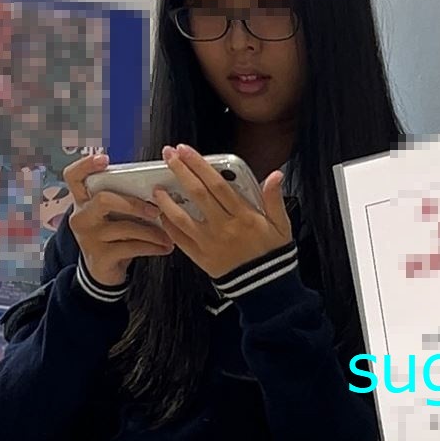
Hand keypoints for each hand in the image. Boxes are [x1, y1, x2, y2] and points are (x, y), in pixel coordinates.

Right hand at [64, 151, 173, 286]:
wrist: (103, 272)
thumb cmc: (112, 236)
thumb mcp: (111, 216)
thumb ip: (121, 200)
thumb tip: (156, 188)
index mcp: (82, 201)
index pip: (73, 176)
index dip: (85, 164)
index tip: (105, 159)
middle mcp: (81, 217)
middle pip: (104, 199)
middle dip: (134, 203)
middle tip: (156, 209)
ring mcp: (89, 238)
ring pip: (124, 227)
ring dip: (152, 231)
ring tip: (168, 235)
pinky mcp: (101, 257)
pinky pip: (132, 247)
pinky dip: (152, 247)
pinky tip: (164, 247)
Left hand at [149, 143, 292, 279]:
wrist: (265, 289)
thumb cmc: (273, 254)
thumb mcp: (282, 226)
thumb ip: (275, 199)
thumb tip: (275, 174)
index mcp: (244, 216)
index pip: (218, 184)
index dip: (199, 165)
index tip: (185, 150)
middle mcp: (224, 227)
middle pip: (198, 194)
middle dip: (181, 172)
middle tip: (168, 155)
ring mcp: (210, 244)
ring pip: (183, 218)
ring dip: (167, 201)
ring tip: (157, 188)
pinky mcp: (202, 258)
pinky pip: (181, 241)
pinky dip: (169, 227)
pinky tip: (162, 215)